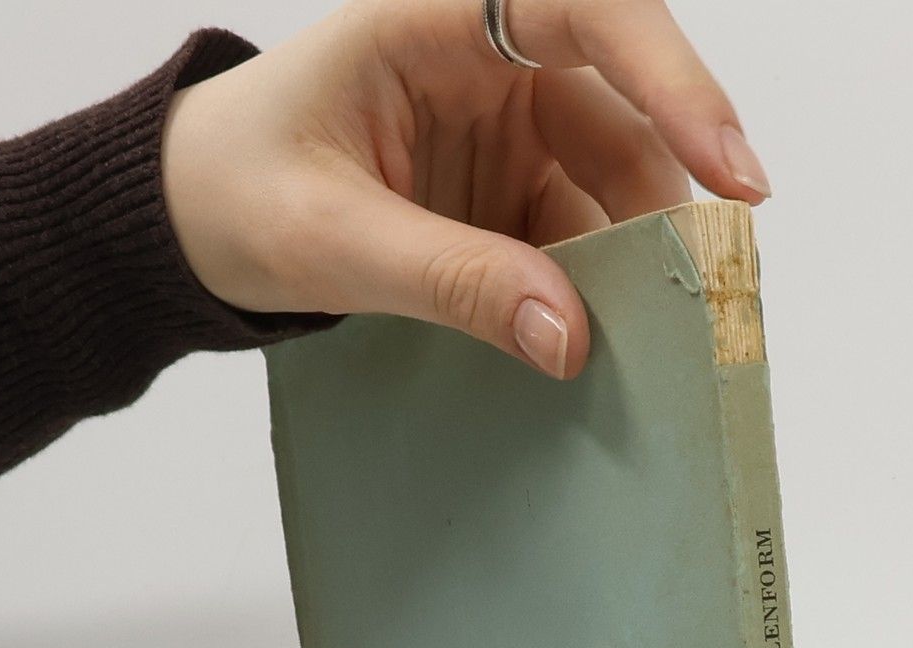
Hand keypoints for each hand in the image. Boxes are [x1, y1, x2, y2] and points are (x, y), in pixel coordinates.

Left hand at [162, 0, 768, 378]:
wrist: (185, 223)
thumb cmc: (233, 190)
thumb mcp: (331, 240)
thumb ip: (451, 281)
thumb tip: (569, 338)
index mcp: (436, 18)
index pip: (587, 11)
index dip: (674, 78)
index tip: (727, 162)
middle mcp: (490, 60)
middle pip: (622, 115)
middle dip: (664, 206)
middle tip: (704, 298)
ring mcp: (506, 132)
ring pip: (611, 189)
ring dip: (633, 267)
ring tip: (655, 348)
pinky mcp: (506, 198)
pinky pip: (576, 243)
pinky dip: (595, 298)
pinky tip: (602, 349)